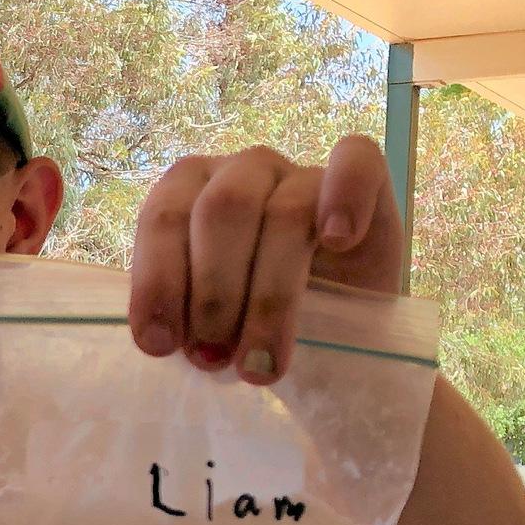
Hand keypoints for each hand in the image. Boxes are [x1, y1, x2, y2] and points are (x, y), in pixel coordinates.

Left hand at [128, 134, 403, 383]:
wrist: (327, 349)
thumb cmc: (248, 332)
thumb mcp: (200, 329)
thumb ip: (176, 316)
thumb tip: (159, 337)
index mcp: (187, 193)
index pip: (165, 216)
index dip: (159, 281)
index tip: (159, 344)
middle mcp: (241, 173)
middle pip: (223, 209)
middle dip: (214, 294)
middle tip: (214, 358)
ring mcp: (301, 172)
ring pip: (286, 212)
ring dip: (271, 296)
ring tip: (262, 362)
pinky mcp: (364, 181)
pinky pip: (356, 163)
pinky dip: (346, 196)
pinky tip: (338, 241)